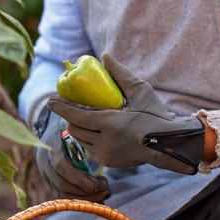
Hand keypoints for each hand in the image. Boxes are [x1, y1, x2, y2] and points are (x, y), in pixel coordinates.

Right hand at [34, 106, 109, 200]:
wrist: (52, 128)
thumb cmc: (70, 124)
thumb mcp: (75, 122)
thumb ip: (85, 126)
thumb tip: (105, 124)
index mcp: (51, 145)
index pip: (60, 166)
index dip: (78, 177)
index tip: (97, 183)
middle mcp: (44, 161)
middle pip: (61, 184)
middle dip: (85, 191)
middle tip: (106, 188)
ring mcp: (46, 173)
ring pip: (63, 193)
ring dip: (85, 197)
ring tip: (105, 192)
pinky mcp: (51, 181)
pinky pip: (64, 195)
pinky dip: (81, 198)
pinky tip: (97, 195)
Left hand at [47, 53, 204, 174]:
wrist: (169, 144)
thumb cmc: (156, 115)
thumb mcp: (140, 90)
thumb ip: (120, 73)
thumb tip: (104, 56)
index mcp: (111, 124)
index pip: (76, 115)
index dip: (61, 107)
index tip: (50, 100)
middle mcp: (105, 142)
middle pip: (74, 128)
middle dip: (68, 117)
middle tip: (70, 106)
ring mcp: (105, 155)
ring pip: (79, 140)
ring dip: (77, 127)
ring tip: (81, 117)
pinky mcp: (107, 162)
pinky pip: (88, 149)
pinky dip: (86, 138)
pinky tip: (92, 130)